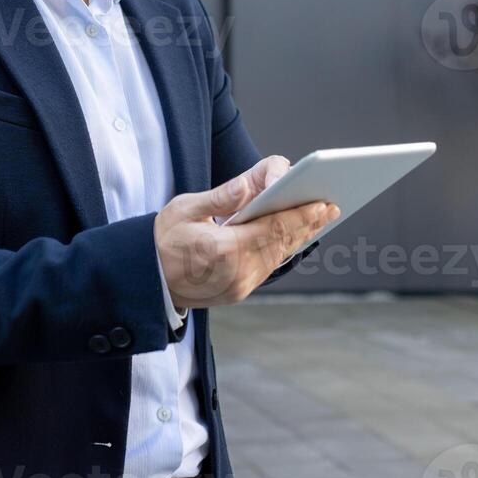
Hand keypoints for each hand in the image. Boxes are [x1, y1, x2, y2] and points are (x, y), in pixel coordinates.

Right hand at [154, 156, 339, 309]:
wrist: (146, 280)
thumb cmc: (163, 239)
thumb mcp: (184, 209)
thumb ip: (220, 197)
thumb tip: (248, 186)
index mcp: (223, 250)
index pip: (271, 229)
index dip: (299, 215)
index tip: (321, 203)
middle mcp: (236, 273)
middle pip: (282, 244)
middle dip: (308, 224)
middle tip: (331, 206)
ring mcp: (240, 286)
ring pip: (279, 256)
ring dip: (301, 237)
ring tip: (320, 218)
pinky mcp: (240, 291)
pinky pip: (269, 266)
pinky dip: (285, 248)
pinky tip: (296, 235)